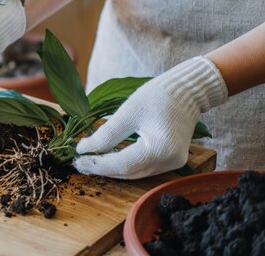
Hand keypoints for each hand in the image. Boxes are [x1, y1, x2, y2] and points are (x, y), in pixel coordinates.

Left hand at [74, 57, 227, 178]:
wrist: (187, 91)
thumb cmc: (157, 96)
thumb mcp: (127, 112)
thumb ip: (106, 134)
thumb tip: (83, 150)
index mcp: (160, 148)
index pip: (122, 164)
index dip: (97, 164)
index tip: (77, 159)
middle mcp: (170, 162)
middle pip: (129, 172)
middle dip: (102, 168)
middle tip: (79, 162)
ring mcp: (173, 164)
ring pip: (135, 173)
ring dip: (112, 169)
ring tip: (90, 161)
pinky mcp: (172, 161)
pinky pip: (143, 167)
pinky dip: (125, 165)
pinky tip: (109, 158)